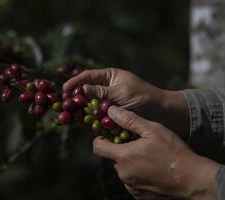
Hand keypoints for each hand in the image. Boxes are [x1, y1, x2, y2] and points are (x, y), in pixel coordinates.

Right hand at [63, 68, 189, 137]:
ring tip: (69, 114)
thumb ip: (101, 91)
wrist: (160, 113)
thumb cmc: (142, 97)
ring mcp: (108, 102)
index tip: (64, 89)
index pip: (88, 76)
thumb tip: (82, 89)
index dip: (75, 82)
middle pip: (86, 90)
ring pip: (89, 104)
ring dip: (80, 108)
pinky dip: (89, 118)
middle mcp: (106, 88)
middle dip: (74, 97)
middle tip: (64, 104)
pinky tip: (81, 121)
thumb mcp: (120, 91)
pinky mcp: (110, 114)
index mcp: (110, 76)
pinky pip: (96, 115)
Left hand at [93, 106, 218, 199]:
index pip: (98, 148)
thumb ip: (129, 120)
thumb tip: (111, 111)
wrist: (193, 181)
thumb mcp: (153, 130)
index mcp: (123, 156)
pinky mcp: (139, 196)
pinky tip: (152, 170)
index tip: (107, 136)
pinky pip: (132, 182)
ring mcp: (131, 186)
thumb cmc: (173, 152)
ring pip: (124, 170)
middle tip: (138, 145)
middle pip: (113, 158)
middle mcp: (123, 173)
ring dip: (130, 163)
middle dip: (122, 150)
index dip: (100, 140)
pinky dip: (138, 175)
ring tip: (149, 158)